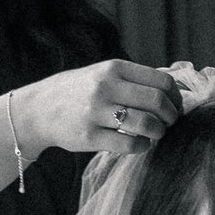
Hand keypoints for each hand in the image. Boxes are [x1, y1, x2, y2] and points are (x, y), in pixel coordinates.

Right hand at [18, 57, 180, 160]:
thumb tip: (171, 89)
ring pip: (146, 124)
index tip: (174, 106)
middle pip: (157, 101)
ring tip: (155, 134)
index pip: (161, 80)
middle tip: (168, 123)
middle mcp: (106, 86)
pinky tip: (140, 144)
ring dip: (158, 132)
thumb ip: (132, 78)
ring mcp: (96, 111)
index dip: (175, 97)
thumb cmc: (78, 92)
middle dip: (171, 116)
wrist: (39, 109)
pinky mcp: (90, 136)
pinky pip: (129, 144)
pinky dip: (142, 146)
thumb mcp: (103, 73)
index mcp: (114, 68)